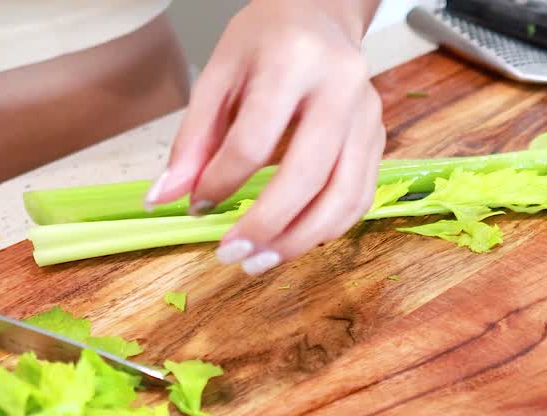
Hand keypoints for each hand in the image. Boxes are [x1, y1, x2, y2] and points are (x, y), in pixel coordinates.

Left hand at [144, 0, 385, 274]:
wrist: (320, 15)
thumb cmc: (266, 42)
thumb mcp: (217, 75)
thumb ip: (193, 139)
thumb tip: (167, 198)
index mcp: (293, 61)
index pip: (255, 139)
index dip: (222, 182)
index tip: (197, 206)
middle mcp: (340, 88)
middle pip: (307, 176)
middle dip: (266, 225)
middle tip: (231, 254)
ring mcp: (367, 117)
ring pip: (344, 196)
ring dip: (301, 240)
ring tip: (262, 261)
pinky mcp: (379, 139)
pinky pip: (360, 198)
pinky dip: (329, 228)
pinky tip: (296, 240)